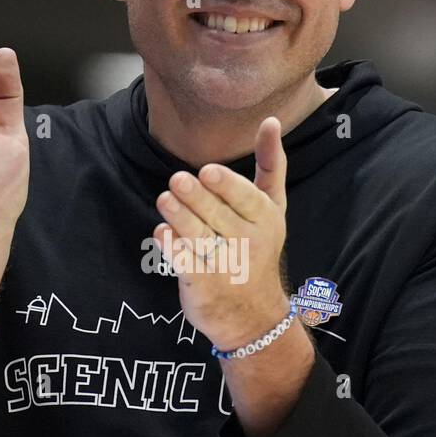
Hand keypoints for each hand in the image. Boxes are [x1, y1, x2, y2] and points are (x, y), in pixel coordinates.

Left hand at [153, 117, 289, 350]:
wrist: (254, 316)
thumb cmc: (259, 248)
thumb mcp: (273, 209)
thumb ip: (271, 166)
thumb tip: (271, 121)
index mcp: (265, 220)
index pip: (245, 199)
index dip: (226, 186)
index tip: (207, 172)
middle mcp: (247, 243)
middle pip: (217, 216)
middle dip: (196, 199)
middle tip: (176, 181)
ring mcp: (224, 266)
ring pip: (199, 237)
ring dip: (180, 218)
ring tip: (164, 199)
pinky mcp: (201, 285)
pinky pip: (184, 263)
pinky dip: (171, 247)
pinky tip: (161, 232)